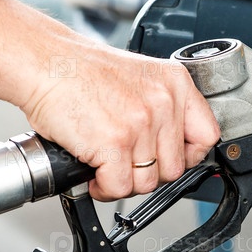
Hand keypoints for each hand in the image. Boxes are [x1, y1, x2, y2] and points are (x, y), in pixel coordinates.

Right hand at [21, 42, 218, 200]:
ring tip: (105, 167)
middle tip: (124, 164)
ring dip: (123, 183)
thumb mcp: (138, 78)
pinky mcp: (114, 143)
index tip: (168, 159)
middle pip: (174, 168)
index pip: (207, 135)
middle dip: (147, 173)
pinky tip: (93, 174)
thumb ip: (161, 108)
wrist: (44, 62)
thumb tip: (169, 147)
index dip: (187, 157)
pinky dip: (103, 188)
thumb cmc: (79, 71)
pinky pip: (119, 187)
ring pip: (146, 183)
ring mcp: (140, 123)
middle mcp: (162, 102)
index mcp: (174, 84)